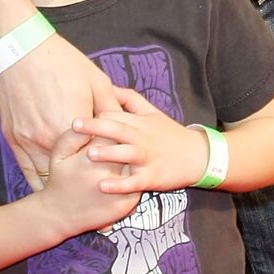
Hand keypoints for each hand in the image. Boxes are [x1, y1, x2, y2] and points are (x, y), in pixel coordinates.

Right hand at [0, 34, 127, 188]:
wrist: (20, 51)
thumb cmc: (61, 62)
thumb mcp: (97, 81)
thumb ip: (112, 108)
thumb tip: (124, 128)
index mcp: (76, 127)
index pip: (99, 155)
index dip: (109, 161)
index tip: (117, 164)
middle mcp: (51, 140)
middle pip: (76, 170)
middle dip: (88, 176)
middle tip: (99, 181)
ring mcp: (29, 143)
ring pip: (50, 177)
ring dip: (65, 183)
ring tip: (78, 189)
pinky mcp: (14, 142)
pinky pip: (29, 172)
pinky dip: (41, 182)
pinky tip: (52, 187)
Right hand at [39, 127, 141, 233]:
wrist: (60, 215)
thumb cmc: (60, 179)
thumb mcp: (59, 153)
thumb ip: (74, 135)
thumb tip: (92, 120)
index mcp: (93, 156)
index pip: (115, 131)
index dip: (115, 126)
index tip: (112, 127)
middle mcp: (110, 173)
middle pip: (131, 148)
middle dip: (129, 143)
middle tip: (124, 143)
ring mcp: (120, 190)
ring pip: (139, 166)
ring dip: (136, 161)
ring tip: (127, 159)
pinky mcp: (127, 204)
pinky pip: (139, 184)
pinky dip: (137, 177)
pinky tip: (129, 174)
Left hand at [77, 87, 205, 196]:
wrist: (198, 156)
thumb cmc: (170, 134)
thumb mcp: (152, 112)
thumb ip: (129, 98)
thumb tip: (107, 86)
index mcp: (140, 123)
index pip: (115, 115)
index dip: (95, 116)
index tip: (75, 118)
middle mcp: (142, 139)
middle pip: (119, 130)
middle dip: (96, 128)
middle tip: (75, 125)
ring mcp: (148, 158)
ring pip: (127, 154)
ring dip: (108, 154)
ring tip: (88, 154)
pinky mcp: (152, 178)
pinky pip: (135, 182)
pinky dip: (120, 185)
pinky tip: (103, 187)